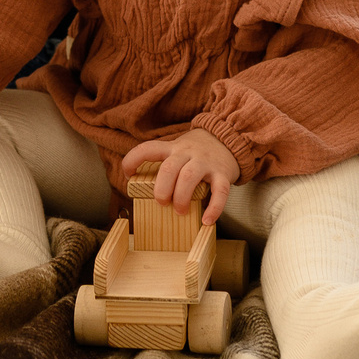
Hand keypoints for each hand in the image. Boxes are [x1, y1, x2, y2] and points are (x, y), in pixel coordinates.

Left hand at [120, 128, 236, 226]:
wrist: (229, 137)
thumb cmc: (198, 151)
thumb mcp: (179, 149)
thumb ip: (165, 164)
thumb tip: (143, 190)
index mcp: (172, 148)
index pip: (148, 149)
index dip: (132, 161)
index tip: (128, 175)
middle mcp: (187, 153)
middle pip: (169, 168)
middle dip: (161, 189)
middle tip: (161, 202)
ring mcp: (205, 162)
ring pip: (189, 177)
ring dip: (181, 197)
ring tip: (180, 212)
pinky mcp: (223, 173)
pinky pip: (220, 191)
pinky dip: (214, 208)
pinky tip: (207, 220)